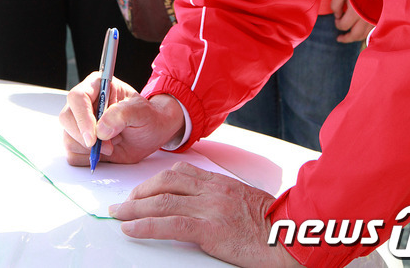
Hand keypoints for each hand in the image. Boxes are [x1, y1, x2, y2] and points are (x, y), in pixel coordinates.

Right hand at [59, 72, 184, 165]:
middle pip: (67, 118)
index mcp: (98, 86)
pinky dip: (87, 159)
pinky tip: (104, 153)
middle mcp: (85, 103)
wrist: (151, 133)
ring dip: (88, 150)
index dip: (82, 118)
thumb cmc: (147, 117)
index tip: (93, 138)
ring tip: (111, 147)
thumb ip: (122, 115)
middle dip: (84, 137)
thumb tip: (101, 129)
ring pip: (67, 138)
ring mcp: (80, 122)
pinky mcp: (80, 141)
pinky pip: (72, 154)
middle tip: (107, 146)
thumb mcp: (142, 112)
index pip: (78, 97)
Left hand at [110, 162, 298, 266]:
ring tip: (119, 214)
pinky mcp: (210, 229)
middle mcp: (212, 190)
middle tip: (123, 202)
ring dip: (135, 208)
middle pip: (166, 184)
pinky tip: (131, 228)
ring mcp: (210, 208)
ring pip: (162, 202)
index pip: (180, 173)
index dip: (155, 180)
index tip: (141, 189)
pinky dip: (146, 225)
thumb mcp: (246, 203)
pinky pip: (170, 224)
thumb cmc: (273, 226)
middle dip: (140, 192)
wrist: (290, 236)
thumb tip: (202, 207)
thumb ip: (222, 199)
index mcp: (221, 183)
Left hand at [331, 0, 373, 42]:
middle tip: (339, 38)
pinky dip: (366, 33)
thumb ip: (335, 4)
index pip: (344, 25)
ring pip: (365, 35)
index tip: (337, 19)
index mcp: (356, 11)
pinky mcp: (381, 17)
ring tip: (349, 37)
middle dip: (346, 38)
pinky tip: (361, 31)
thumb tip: (337, 16)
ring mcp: (375, 18)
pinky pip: (373, 30)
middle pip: (355, 35)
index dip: (338, 23)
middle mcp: (366, 18)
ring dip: (356, 37)